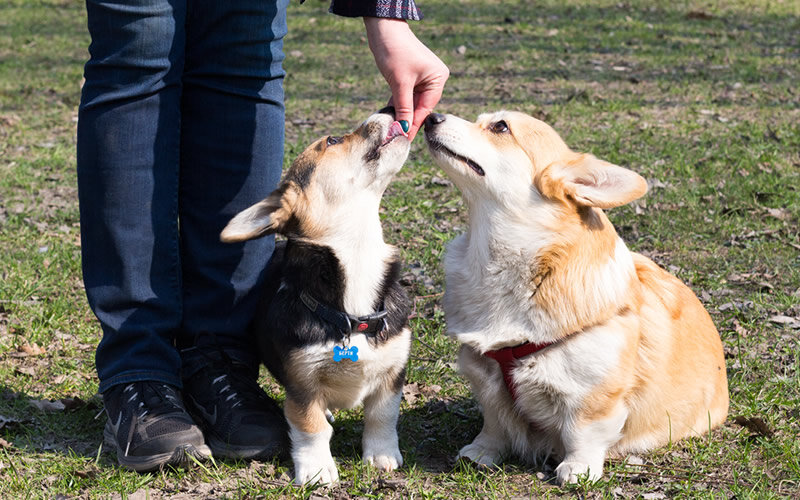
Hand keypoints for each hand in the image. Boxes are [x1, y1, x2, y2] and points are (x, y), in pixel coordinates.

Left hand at [364, 17, 448, 140]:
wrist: (383, 28)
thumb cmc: (395, 51)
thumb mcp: (400, 83)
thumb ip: (403, 108)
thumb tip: (403, 130)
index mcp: (438, 78)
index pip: (425, 107)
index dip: (414, 124)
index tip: (404, 139)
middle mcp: (433, 79)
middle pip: (419, 106)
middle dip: (407, 120)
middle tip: (396, 138)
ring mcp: (422, 78)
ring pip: (411, 102)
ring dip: (400, 114)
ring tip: (391, 130)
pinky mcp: (409, 77)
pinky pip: (404, 95)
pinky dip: (397, 104)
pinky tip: (389, 116)